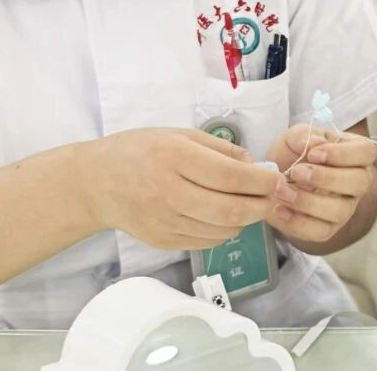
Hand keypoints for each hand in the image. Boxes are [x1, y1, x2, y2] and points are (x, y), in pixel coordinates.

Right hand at [84, 128, 278, 250]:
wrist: (96, 183)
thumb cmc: (139, 151)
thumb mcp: (177, 134)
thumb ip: (218, 148)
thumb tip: (252, 164)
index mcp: (175, 158)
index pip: (231, 177)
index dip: (262, 181)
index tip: (280, 179)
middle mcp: (170, 192)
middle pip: (231, 210)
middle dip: (263, 205)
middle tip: (278, 197)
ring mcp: (166, 221)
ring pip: (223, 230)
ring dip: (247, 220)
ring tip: (253, 204)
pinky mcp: (164, 241)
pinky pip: (207, 241)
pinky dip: (226, 231)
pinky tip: (227, 216)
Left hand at [265, 125, 376, 243]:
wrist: (276, 177)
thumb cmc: (295, 151)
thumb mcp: (296, 136)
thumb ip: (304, 136)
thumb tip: (312, 144)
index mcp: (356, 154)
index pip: (365, 153)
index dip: (342, 154)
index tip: (313, 154)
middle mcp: (357, 182)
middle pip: (358, 183)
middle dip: (327, 179)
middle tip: (296, 172)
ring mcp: (346, 207)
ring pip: (340, 210)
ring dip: (308, 202)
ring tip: (282, 191)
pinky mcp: (329, 228)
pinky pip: (320, 231)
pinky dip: (297, 222)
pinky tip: (279, 209)